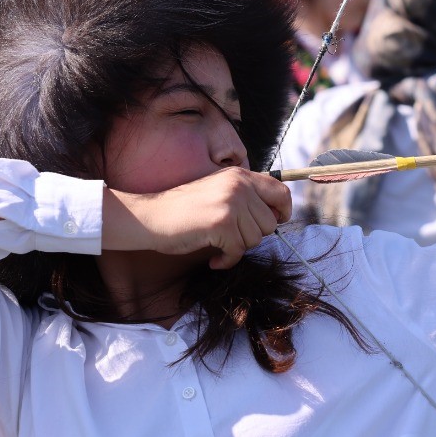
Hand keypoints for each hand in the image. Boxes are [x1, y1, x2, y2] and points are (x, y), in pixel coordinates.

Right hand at [107, 168, 291, 268]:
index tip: (277, 222)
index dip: (284, 210)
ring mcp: (231, 203)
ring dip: (238, 248)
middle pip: (269, 222)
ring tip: (219, 244)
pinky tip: (214, 259)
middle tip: (232, 238)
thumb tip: (276, 217)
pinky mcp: (223, 223)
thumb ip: (245, 198)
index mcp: (239, 175)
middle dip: (253, 236)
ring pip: (256, 239)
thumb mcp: (218, 192)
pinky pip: (239, 252)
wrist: (151, 217)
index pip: (281, 191)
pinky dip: (227, 260)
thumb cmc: (183, 210)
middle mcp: (239, 185)